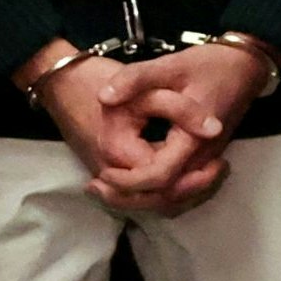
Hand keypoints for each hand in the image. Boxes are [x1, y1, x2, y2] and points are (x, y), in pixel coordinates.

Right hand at [21, 43, 224, 215]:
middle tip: (220, 168)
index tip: (221, 158)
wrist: (60, 79)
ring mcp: (105, 175)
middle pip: (159, 200)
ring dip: (181, 194)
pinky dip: (164, 191)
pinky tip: (184, 177)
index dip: (196, 175)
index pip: (165, 180)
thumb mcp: (147, 86)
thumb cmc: (99, 78)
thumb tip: (215, 129)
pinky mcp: (105, 172)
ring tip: (208, 174)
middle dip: (193, 190)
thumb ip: (181, 108)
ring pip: (149, 202)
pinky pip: (138, 194)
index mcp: (120, 152)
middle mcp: (110, 172)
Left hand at [95, 42, 272, 215]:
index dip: (129, 181)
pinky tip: (134, 182)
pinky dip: (157, 192)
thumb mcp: (170, 65)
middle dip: (129, 198)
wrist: (245, 66)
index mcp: (193, 138)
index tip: (102, 172)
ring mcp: (206, 161)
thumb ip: (136, 79)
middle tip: (95, 187)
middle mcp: (202, 158)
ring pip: (176, 197)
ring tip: (107, 189)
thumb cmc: (209, 65)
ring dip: (142, 199)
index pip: (161, 177)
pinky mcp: (205, 159)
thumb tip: (103, 97)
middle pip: (167, 197)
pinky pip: (182, 188)